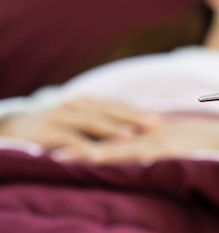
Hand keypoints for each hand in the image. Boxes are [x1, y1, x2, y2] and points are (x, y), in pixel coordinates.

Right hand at [0, 96, 159, 148]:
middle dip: (133, 117)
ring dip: (112, 128)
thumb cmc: (59, 126)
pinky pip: (68, 138)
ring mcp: (63, 115)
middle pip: (110, 110)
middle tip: (154, 124)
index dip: (138, 111)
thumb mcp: (83, 121)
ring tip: (131, 136)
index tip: (160, 118)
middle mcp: (78, 104)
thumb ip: (105, 121)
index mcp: (90, 101)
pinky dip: (83, 145)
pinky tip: (96, 154)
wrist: (20, 127)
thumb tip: (138, 129)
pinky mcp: (49, 130)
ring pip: (92, 120)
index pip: (118, 105)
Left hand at [52, 115, 218, 162]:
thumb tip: (139, 157)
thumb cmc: (206, 141)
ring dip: (91, 153)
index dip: (88, 136)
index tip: (62, 142)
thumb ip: (156, 144)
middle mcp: (151, 131)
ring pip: (120, 146)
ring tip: (64, 159)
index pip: (115, 132)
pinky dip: (120, 156)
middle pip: (110, 138)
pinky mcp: (170, 148)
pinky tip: (102, 161)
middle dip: (80, 145)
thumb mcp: (177, 140)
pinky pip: (141, 154)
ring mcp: (160, 139)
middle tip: (50, 151)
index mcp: (151, 129)